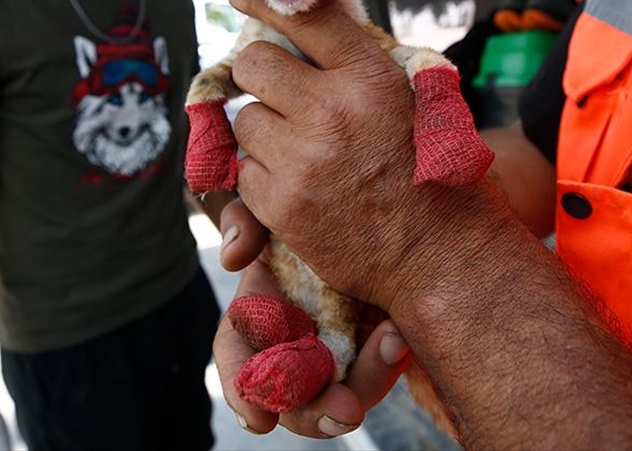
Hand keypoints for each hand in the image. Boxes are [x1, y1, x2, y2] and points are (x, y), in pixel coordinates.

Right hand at [215, 198, 410, 437]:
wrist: (378, 213)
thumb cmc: (312, 214)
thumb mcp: (275, 210)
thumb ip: (245, 221)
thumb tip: (232, 258)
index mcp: (258, 312)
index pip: (238, 357)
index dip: (243, 391)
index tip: (260, 421)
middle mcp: (294, 342)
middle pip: (292, 398)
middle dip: (315, 414)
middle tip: (346, 411)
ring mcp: (337, 351)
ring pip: (343, 395)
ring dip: (367, 382)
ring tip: (391, 343)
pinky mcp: (375, 349)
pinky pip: (380, 371)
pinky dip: (389, 361)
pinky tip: (400, 335)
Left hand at [227, 0, 501, 311]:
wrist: (440, 256)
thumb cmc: (437, 176)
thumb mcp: (417, 102)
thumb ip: (363, 67)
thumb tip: (311, 26)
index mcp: (370, 79)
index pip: (303, 18)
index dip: (264, 0)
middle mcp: (331, 112)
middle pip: (253, 64)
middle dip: (261, 76)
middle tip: (280, 95)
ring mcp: (301, 161)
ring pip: (244, 120)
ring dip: (263, 130)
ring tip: (300, 149)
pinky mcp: (281, 206)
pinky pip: (244, 171)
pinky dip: (263, 176)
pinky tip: (298, 185)